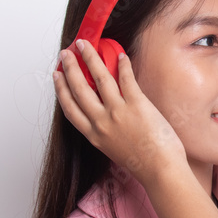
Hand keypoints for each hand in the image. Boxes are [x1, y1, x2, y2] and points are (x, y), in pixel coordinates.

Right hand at [54, 40, 187, 185]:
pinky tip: (120, 55)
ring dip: (90, 58)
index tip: (57, 76)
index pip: (70, 108)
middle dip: (70, 68)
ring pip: (99, 78)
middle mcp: (102, 122)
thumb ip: (106, 131)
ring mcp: (118, 112)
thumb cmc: (143, 164)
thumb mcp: (114, 149)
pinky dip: (122, 64)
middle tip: (66, 53)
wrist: (160, 171)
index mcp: (94, 135)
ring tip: (85, 45)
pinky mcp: (137, 105)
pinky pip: (126, 79)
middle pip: (79, 89)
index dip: (61, 89)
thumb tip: (106, 112)